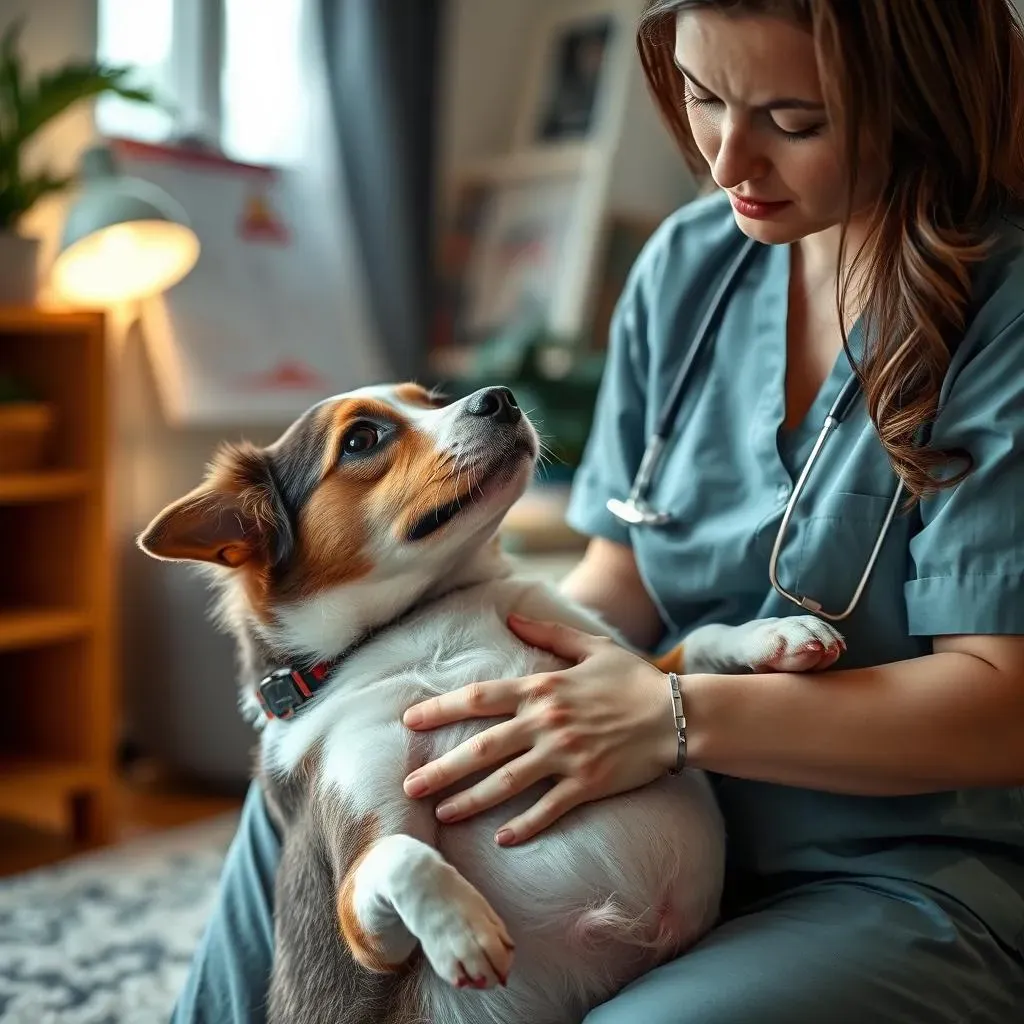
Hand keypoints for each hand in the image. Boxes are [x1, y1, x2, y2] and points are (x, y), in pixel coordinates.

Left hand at [401, 613, 677, 845]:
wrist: (678, 714)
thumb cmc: (633, 679)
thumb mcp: (590, 647)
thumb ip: (547, 634)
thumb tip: (510, 619)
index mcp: (542, 688)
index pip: (479, 698)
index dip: (441, 709)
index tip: (411, 720)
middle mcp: (546, 723)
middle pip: (482, 748)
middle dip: (442, 768)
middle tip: (410, 786)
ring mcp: (566, 756)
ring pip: (506, 783)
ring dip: (470, 800)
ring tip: (441, 813)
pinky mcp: (587, 784)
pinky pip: (548, 809)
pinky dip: (524, 826)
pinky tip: (501, 839)